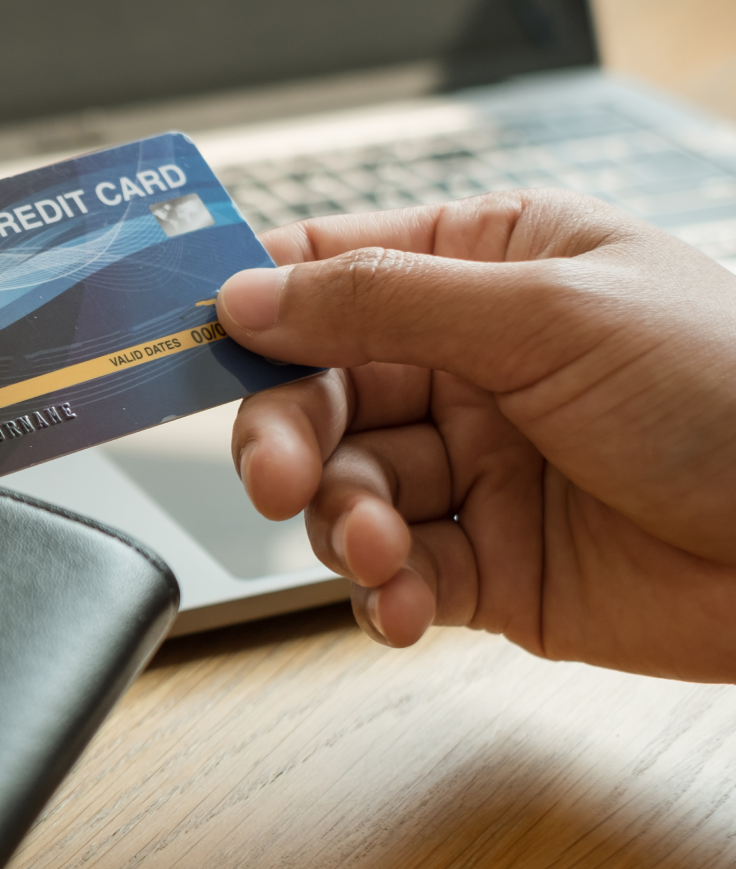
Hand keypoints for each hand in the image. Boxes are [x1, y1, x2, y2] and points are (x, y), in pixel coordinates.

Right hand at [217, 189, 735, 680]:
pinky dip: (380, 591)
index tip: (188, 344)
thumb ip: (382, 302)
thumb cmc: (732, 393)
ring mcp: (477, 467)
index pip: (332, 270)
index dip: (255, 306)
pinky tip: (401, 601)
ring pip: (343, 489)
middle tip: (280, 478)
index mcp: (490, 267)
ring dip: (340, 523)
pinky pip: (392, 572)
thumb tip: (248, 296)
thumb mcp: (547, 315)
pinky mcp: (488, 564)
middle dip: (288, 436)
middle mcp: (472, 364)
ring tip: (374, 550)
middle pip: (317, 391)